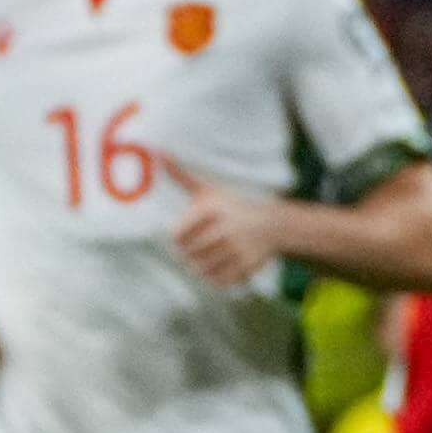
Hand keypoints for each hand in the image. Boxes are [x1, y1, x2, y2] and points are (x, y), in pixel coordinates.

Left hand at [161, 155, 291, 287]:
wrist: (272, 225)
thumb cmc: (230, 206)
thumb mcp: (207, 190)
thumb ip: (181, 176)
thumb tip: (158, 152)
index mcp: (213, 209)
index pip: (177, 236)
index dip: (178, 238)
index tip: (186, 234)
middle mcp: (226, 228)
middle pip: (189, 254)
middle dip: (191, 253)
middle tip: (201, 246)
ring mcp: (239, 248)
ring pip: (202, 269)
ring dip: (201, 266)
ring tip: (210, 255)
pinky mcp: (248, 265)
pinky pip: (218, 281)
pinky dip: (216, 277)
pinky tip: (223, 264)